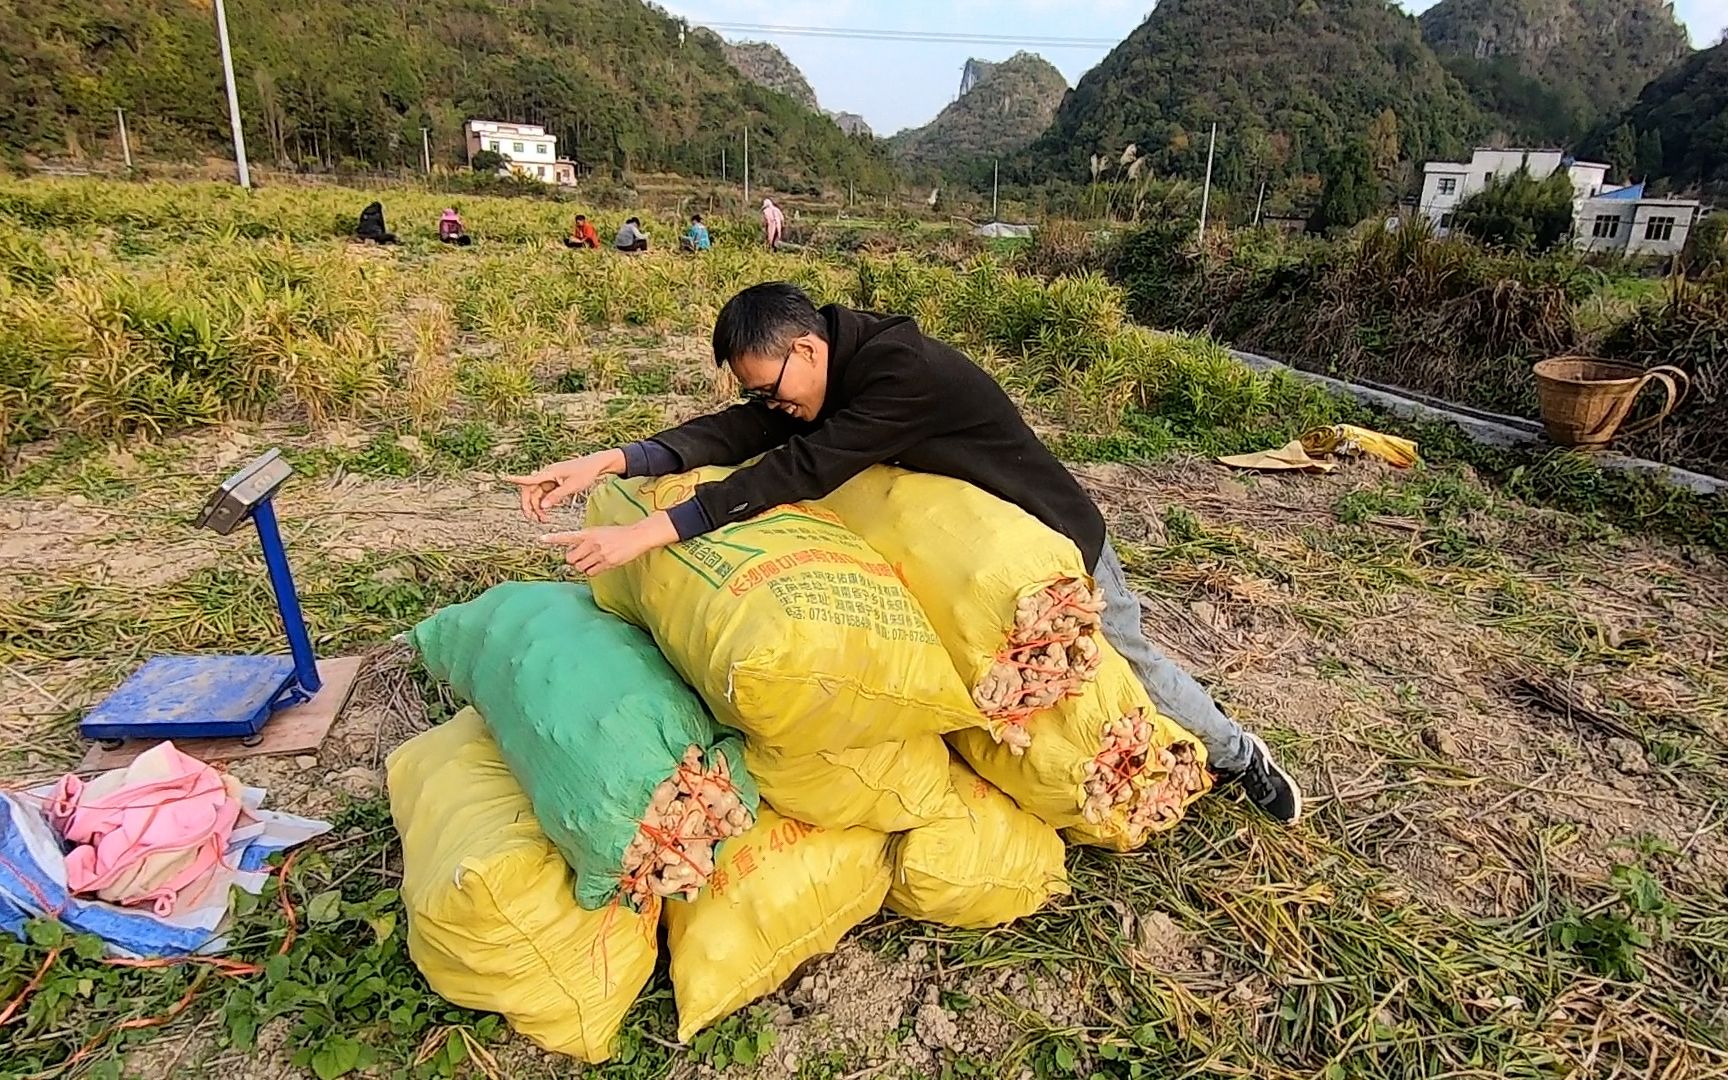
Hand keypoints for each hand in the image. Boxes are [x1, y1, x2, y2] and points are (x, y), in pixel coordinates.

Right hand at [506, 449, 623, 522]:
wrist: (597, 465)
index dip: (516, 480)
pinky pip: (545, 494)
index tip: (504, 478)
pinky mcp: (554, 482)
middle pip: (530, 491)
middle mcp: (547, 475)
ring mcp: (550, 479)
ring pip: (537, 495)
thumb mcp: (572, 486)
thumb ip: (557, 496)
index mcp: (549, 473)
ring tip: (544, 520)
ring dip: (538, 507)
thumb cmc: (586, 472)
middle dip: (530, 506)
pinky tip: (548, 513)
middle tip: (533, 520)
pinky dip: (545, 504)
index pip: (529, 478)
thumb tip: (543, 506)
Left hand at [541, 514, 678, 574]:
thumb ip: (587, 541)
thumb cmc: (618, 534)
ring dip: (584, 566)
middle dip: (574, 560)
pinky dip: (593, 571)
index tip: (541, 539)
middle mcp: (592, 542)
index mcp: (589, 533)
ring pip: (581, 567)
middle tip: (581, 558)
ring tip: (594, 560)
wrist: (636, 536)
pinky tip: (601, 564)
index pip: (568, 536)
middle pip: (571, 558)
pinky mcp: (607, 562)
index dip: (554, 538)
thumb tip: (575, 555)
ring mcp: (599, 553)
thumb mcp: (600, 532)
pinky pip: (592, 572)